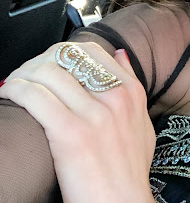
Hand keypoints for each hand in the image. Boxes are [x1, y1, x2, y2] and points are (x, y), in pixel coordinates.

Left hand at [0, 42, 155, 202]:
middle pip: (67, 57)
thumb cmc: (128, 170)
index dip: (62, 53)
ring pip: (48, 72)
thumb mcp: (142, 123)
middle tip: (25, 74)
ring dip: (23, 74)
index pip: (91, 51)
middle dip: (39, 61)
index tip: (48, 65)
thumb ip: (134, 87)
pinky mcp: (71, 133)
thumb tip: (120, 55)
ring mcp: (94, 115)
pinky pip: (35, 96)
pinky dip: (16, 90)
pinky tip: (9, 96)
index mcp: (131, 93)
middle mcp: (115, 98)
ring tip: (13, 85)